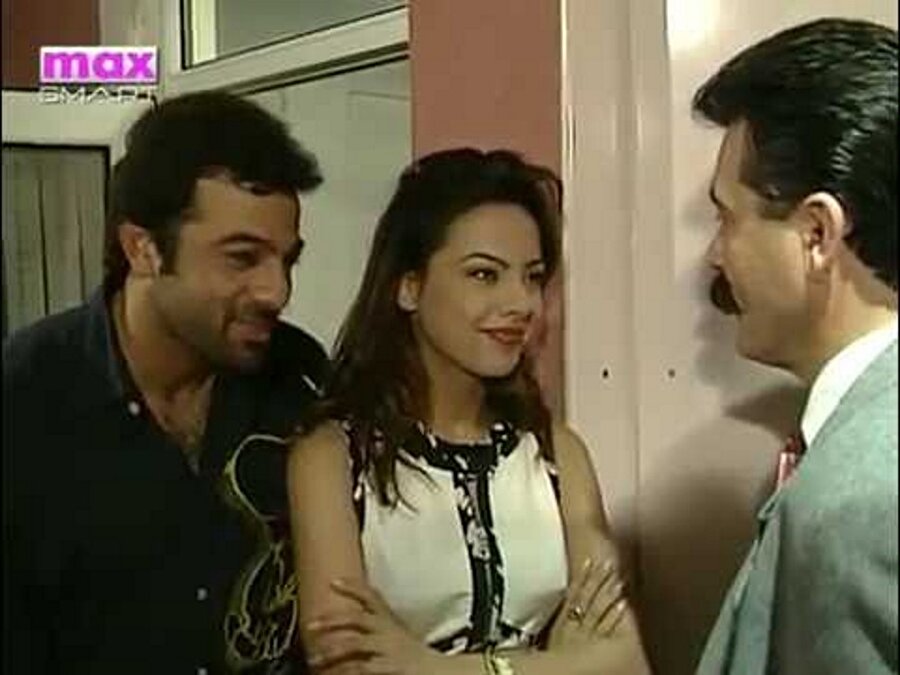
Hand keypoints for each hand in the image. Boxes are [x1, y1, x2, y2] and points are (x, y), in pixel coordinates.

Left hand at [305, 578, 446, 674]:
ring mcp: (388, 648)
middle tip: (310, 625)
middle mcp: (388, 631)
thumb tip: (352, 621)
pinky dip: (346, 670)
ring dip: (331, 651)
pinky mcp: (389, 666)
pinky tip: (335, 673)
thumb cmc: (414, 654)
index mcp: (389, 620)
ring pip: (354, 644)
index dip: (352, 587)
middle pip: (357, 618)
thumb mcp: (398, 632)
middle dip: (332, 620)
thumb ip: (379, 624)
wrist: (440, 671)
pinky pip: (362, 667)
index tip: (332, 581)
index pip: (371, 596)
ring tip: (314, 659)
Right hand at [549, 558, 627, 647]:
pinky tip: (623, 604)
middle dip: (598, 579)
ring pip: (598, 609)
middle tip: (608, 563)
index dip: (581, 577)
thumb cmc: (550, 665)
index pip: (572, 594)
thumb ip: (556, 626)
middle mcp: (574, 624)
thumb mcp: (550, 640)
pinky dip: (614, 616)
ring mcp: (586, 634)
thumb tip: (551, 613)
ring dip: (608, 594)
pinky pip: (607, 628)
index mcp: (560, 623)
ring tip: (618, 580)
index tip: (589, 560)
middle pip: (587, 597)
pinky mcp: (597, 647)